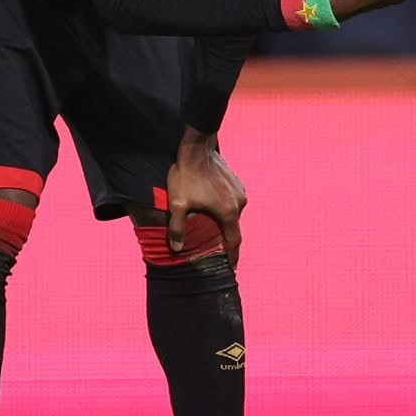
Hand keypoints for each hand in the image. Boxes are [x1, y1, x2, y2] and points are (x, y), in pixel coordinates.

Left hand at [166, 131, 246, 263]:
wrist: (197, 148)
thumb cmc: (187, 176)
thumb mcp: (178, 204)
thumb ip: (177, 228)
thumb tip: (176, 248)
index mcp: (228, 212)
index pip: (234, 241)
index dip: (233, 256)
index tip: (231, 267)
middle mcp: (239, 203)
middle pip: (233, 226)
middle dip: (224, 237)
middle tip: (215, 246)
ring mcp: (239, 191)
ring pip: (232, 212)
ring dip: (223, 220)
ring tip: (210, 225)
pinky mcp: (236, 182)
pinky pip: (232, 200)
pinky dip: (224, 207)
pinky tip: (211, 205)